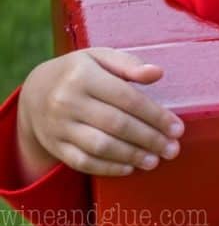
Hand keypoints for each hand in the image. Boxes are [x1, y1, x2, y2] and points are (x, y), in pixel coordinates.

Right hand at [16, 48, 183, 180]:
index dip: (155, 115)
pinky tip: (129, 168)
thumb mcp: (100, 57)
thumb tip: (157, 73)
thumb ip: (129, 64)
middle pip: (116, 124)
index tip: (177, 128)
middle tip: (172, 149)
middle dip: (149, 139)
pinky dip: (108, 168)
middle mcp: (68, 101)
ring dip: (131, 156)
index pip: (126, 98)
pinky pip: (82, 162)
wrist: (36, 91)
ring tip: (155, 160)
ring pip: (100, 146)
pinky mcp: (55, 146)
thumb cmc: (80, 72)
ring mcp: (59, 126)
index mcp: (83, 76)